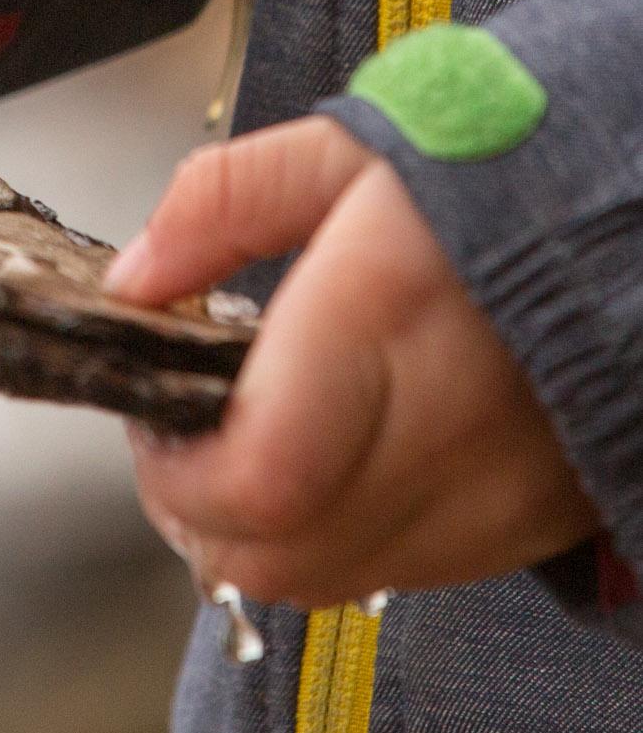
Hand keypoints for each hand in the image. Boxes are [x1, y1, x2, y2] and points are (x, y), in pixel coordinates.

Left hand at [104, 117, 596, 606]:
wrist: (642, 220)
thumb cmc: (496, 172)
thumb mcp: (345, 150)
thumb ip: (222, 204)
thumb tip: (139, 278)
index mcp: (384, 317)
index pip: (257, 477)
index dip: (177, 476)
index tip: (155, 422)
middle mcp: (443, 429)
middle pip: (274, 559)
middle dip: (199, 515)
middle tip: (184, 442)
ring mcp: (495, 495)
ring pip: (329, 582)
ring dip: (264, 535)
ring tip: (253, 444)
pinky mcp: (530, 527)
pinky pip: (400, 571)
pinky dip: (340, 536)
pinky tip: (336, 458)